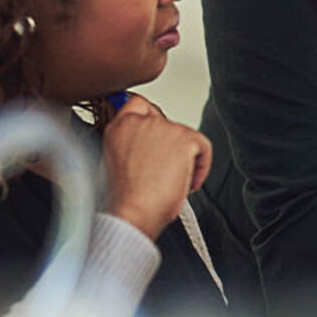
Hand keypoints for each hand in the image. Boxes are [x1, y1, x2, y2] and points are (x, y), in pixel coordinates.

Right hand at [101, 94, 211, 238]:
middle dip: (171, 146)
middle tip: (168, 170)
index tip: (156, 132)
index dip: (150, 116)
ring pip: (185, 136)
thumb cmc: (123, 200)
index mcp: (119, 128)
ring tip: (173, 183)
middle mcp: (139, 122)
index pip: (138, 105)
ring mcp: (163, 127)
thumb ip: (130, 148)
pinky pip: (203, 147)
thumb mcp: (114, 166)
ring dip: (184, 159)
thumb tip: (148, 152)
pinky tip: (188, 184)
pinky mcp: (183, 137)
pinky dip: (201, 166)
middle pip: (166, 122)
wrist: (131, 211)